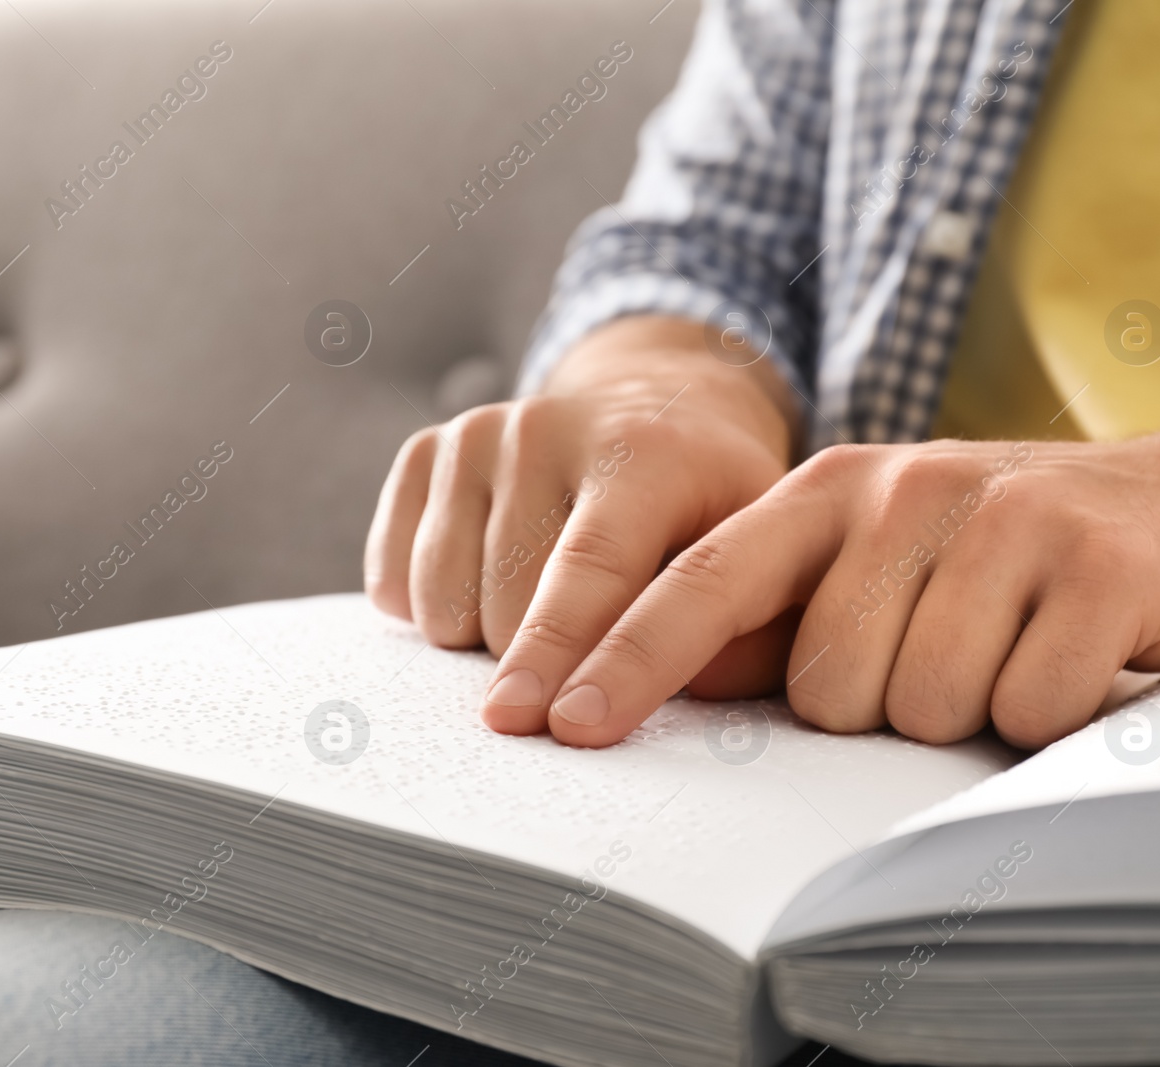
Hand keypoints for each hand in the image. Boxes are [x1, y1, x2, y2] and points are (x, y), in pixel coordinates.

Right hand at [364, 316, 796, 728]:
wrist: (655, 407)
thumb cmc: (714, 504)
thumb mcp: (765, 551)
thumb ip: (751, 630)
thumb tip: (697, 697)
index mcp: (643, 451)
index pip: (593, 568)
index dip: (572, 657)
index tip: (558, 727)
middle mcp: (548, 428)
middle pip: (508, 608)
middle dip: (544, 664)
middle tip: (591, 642)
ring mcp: (478, 435)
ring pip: (444, 606)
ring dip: (484, 642)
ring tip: (544, 608)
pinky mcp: (426, 450)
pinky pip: (394, 582)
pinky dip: (431, 611)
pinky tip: (487, 582)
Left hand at [535, 400, 1159, 748]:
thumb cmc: (994, 552)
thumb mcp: (872, 553)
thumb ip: (778, 607)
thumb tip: (664, 687)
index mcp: (826, 491)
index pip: (701, 583)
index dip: (625, 658)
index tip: (558, 724)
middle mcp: (902, 491)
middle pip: (825, 689)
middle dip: (876, 706)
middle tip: (942, 650)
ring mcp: (1003, 521)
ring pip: (921, 707)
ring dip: (962, 708)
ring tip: (1005, 645)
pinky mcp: (1098, 567)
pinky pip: (1026, 707)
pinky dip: (1044, 710)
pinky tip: (1068, 652)